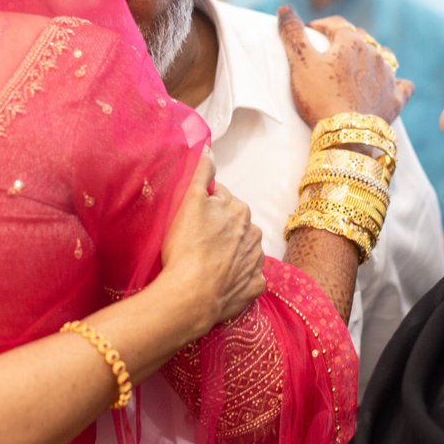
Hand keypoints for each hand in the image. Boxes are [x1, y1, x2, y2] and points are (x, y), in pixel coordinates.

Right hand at [158, 149, 265, 333]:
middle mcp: (254, 233)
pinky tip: (219, 281)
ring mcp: (257, 262)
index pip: (221, 198)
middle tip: (194, 241)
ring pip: (242, 250)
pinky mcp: (255, 287)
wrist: (192, 295)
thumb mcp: (189, 200)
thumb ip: (201, 171)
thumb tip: (208, 148)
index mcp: (240, 209)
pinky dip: (236, 278)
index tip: (189, 218)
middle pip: (234, 224)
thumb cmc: (186, 245)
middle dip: (219, 228)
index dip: (203, 205)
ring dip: (228, 252)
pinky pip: (247, 278)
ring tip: (205, 263)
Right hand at [278, 6, 412, 125]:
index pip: (336, 24)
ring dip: (371, 58)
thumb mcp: (301, 64)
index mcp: (351, 41)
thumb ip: (293, 34)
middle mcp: (374, 54)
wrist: (347, 133)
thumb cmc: (320, 96)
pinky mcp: (395, 99)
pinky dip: (396, 83)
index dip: (321, 25)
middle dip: (345, 39)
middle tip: (330, 50)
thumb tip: (284, 9)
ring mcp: (388, 76)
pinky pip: (402, 85)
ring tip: (358, 66)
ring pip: (383, 57)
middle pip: (360, 38)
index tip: (310, 31)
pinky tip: (392, 85)